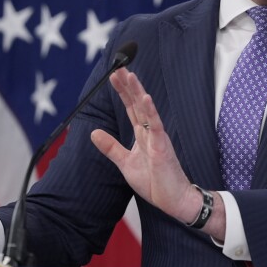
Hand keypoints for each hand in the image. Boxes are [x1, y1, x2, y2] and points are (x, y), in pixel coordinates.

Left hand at [90, 68, 200, 225]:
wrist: (173, 200)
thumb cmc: (155, 182)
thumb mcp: (125, 163)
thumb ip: (111, 147)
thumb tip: (93, 132)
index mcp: (142, 134)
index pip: (130, 107)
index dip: (122, 91)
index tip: (113, 75)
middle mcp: (150, 131)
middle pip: (137, 103)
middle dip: (127, 85)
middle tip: (118, 66)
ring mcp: (157, 137)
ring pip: (146, 109)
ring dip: (137, 92)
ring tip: (129, 75)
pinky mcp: (162, 146)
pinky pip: (156, 125)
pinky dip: (150, 111)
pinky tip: (144, 98)